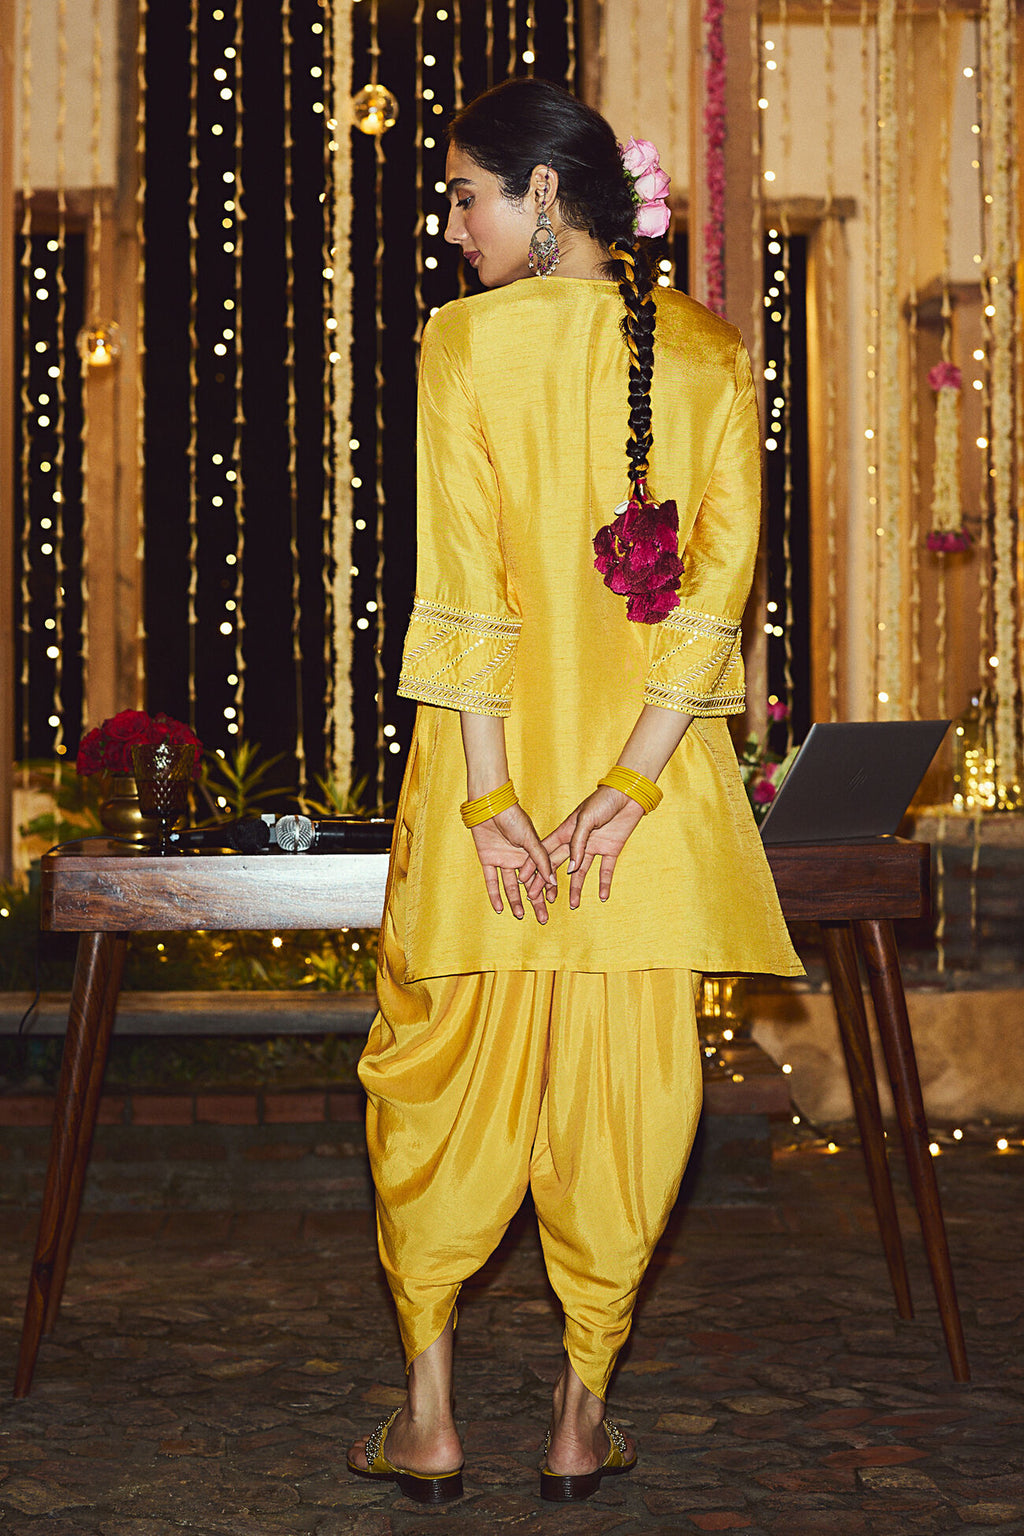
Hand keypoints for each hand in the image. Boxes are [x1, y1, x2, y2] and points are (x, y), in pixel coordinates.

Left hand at [470, 804, 556, 921]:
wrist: (490, 806)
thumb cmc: (514, 818)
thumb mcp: (530, 840)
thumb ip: (541, 861)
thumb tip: (552, 881)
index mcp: (531, 852)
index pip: (542, 875)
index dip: (547, 889)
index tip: (552, 903)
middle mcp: (518, 858)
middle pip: (528, 884)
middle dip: (535, 901)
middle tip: (543, 918)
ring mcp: (503, 860)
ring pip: (511, 886)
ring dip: (515, 900)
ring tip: (521, 915)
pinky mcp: (488, 860)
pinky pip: (492, 881)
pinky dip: (495, 894)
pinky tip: (500, 908)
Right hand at [540, 786, 644, 907]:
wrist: (628, 793)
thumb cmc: (603, 801)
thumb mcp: (586, 819)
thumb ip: (577, 844)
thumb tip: (571, 869)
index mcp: (566, 832)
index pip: (546, 852)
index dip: (534, 866)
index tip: (523, 880)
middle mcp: (578, 842)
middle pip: (559, 865)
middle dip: (548, 882)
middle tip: (539, 898)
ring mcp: (594, 846)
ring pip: (581, 872)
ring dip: (576, 888)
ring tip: (573, 905)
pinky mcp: (610, 849)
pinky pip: (605, 869)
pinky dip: (604, 883)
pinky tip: (603, 896)